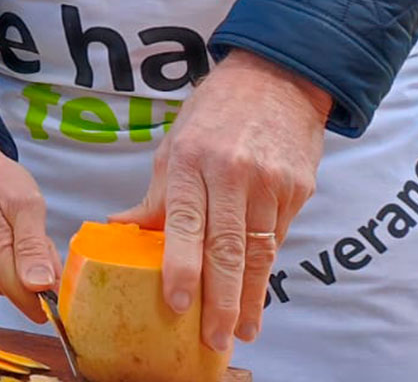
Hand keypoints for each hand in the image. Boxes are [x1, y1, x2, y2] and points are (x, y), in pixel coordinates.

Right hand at [0, 128, 59, 322]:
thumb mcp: (25, 204)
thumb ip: (33, 248)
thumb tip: (41, 287)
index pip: (35, 304)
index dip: (57, 288)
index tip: (58, 256)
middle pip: (32, 296)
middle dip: (45, 271)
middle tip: (36, 234)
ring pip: (24, 289)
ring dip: (34, 266)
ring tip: (21, 231)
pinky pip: (12, 281)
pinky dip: (21, 264)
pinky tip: (12, 238)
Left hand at [112, 50, 328, 353]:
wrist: (276, 80)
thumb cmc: (214, 115)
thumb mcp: (175, 145)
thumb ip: (157, 195)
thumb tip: (119, 230)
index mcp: (191, 160)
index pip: (185, 222)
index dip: (182, 266)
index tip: (177, 303)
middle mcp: (232, 173)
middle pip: (227, 247)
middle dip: (220, 299)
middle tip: (213, 339)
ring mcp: (270, 182)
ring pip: (258, 250)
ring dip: (249, 296)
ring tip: (240, 330)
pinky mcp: (298, 189)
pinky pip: (278, 237)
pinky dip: (266, 271)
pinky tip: (256, 296)